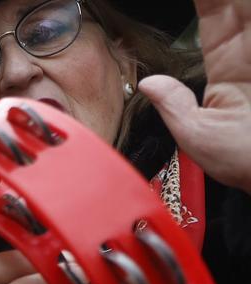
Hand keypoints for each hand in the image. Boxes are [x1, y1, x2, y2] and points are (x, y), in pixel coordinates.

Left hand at [139, 0, 250, 193]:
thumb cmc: (247, 162)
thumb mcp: (200, 137)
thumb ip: (174, 107)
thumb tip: (147, 83)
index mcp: (230, 70)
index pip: (214, 21)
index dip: (206, 0)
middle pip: (239, 6)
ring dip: (240, 2)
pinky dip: (250, 10)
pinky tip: (244, 4)